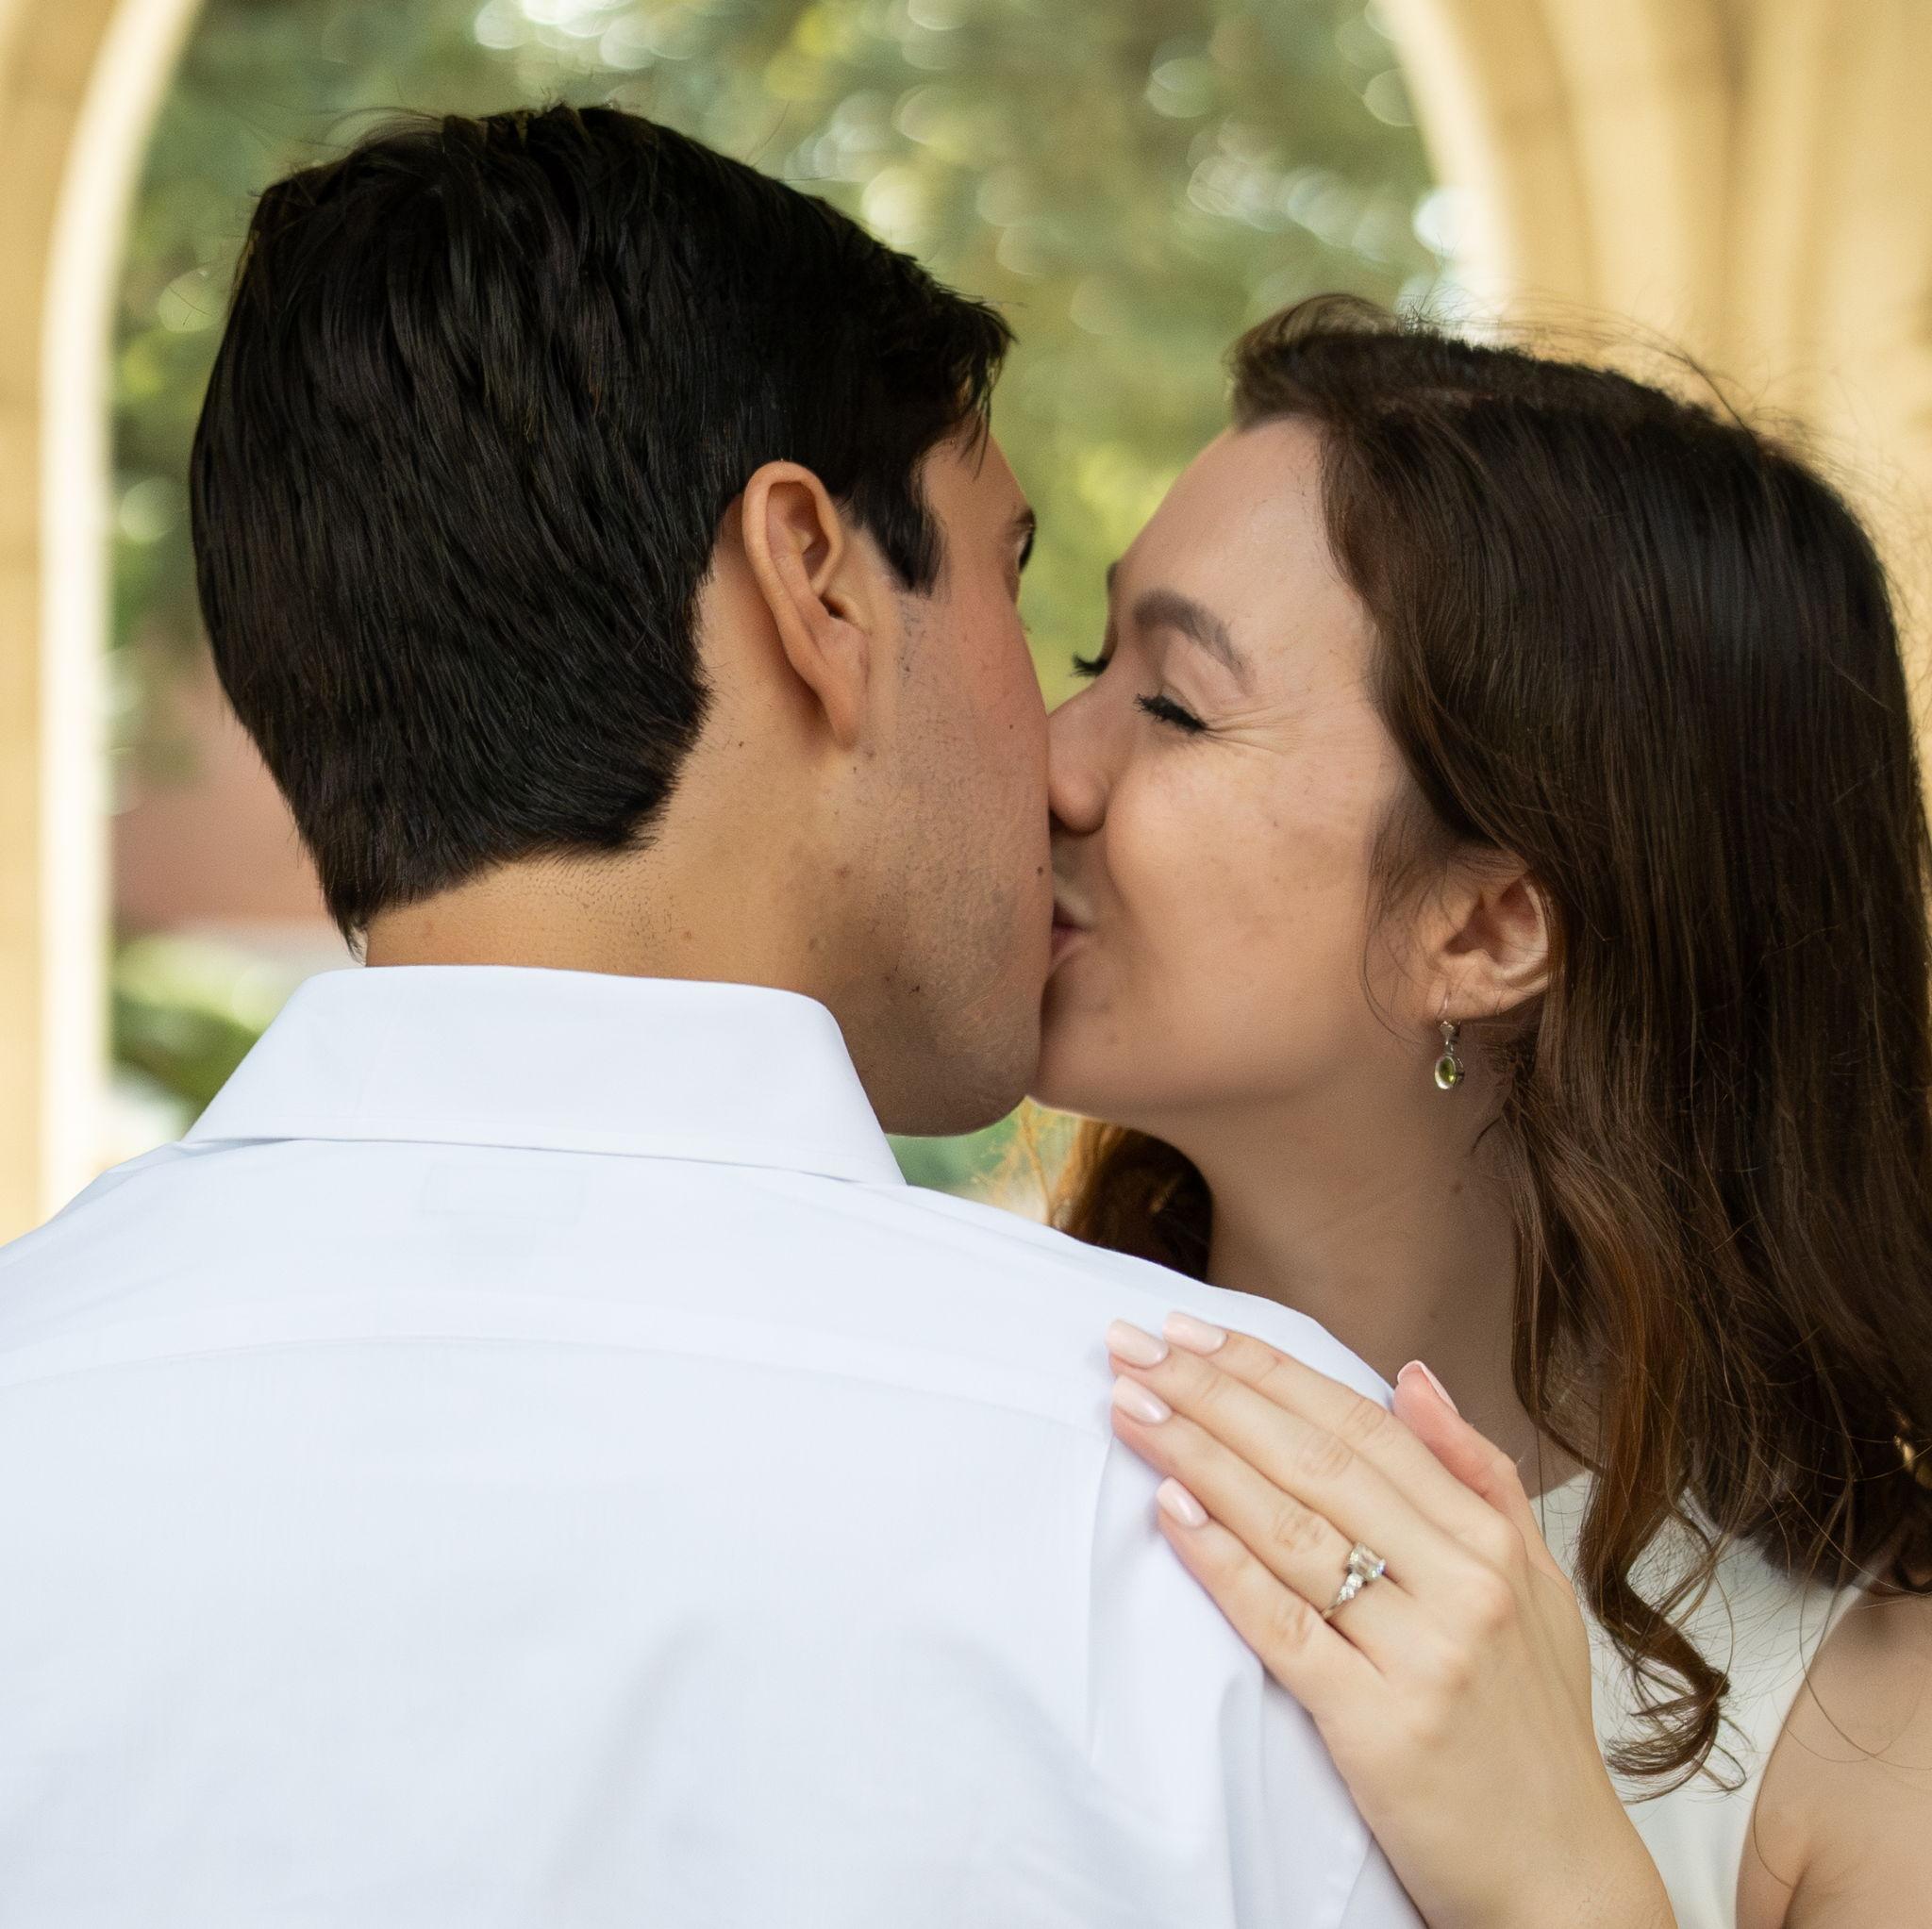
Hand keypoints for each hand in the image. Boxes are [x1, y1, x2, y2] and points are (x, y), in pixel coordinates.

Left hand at [1104, 1312, 1673, 1928]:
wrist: (1563, 1882)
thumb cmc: (1535, 1730)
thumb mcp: (1538, 1588)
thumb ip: (1478, 1475)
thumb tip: (1413, 1375)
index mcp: (1491, 1540)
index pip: (1360, 1425)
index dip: (1269, 1370)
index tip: (1193, 1332)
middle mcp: (1462, 1582)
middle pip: (1314, 1461)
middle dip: (1213, 1393)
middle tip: (1134, 1349)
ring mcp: (1422, 1652)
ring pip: (1291, 1529)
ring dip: (1199, 1457)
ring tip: (1131, 1410)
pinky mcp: (1379, 1725)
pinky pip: (1283, 1626)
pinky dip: (1222, 1561)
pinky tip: (1169, 1510)